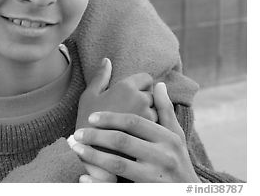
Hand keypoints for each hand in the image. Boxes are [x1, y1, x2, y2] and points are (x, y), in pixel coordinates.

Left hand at [71, 82, 199, 182]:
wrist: (191, 195)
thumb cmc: (179, 160)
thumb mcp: (176, 135)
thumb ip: (166, 110)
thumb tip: (159, 84)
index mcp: (167, 138)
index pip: (134, 122)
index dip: (111, 118)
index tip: (91, 117)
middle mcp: (163, 156)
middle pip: (123, 141)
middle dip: (96, 136)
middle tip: (77, 133)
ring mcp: (156, 177)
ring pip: (118, 163)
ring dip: (93, 156)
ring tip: (76, 150)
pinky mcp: (148, 193)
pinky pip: (118, 188)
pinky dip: (99, 183)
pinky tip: (83, 178)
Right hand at [76, 58, 156, 130]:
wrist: (90, 150)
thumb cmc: (86, 120)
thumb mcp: (89, 95)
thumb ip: (101, 77)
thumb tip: (107, 60)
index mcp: (126, 87)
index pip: (146, 78)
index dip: (140, 85)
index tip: (130, 95)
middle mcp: (142, 98)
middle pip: (152, 94)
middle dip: (145, 100)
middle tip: (128, 111)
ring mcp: (149, 116)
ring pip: (157, 111)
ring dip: (149, 115)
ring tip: (132, 126)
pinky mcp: (153, 134)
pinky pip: (157, 126)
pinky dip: (150, 129)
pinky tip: (137, 135)